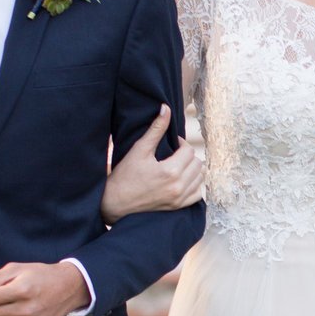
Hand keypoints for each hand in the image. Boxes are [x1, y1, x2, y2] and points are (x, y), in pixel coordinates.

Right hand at [102, 106, 204, 220]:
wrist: (115, 203)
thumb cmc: (124, 175)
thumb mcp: (139, 150)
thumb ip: (155, 129)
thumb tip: (166, 108)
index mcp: (170, 171)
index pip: (188, 150)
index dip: (181, 144)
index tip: (171, 145)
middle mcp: (177, 186)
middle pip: (197, 163)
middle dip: (187, 156)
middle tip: (173, 155)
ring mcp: (178, 199)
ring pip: (200, 177)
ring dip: (192, 170)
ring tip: (178, 167)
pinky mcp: (177, 207)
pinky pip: (197, 194)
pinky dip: (193, 185)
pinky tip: (182, 181)